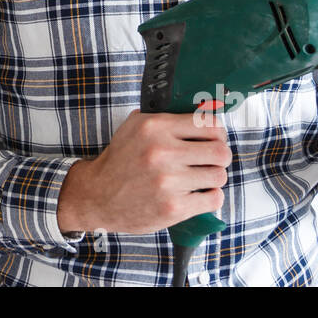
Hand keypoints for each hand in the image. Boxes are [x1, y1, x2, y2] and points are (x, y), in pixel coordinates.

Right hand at [56, 109, 231, 234]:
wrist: (97, 195)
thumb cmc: (120, 161)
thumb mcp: (134, 127)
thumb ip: (165, 117)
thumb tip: (202, 109)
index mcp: (154, 127)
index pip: (208, 124)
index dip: (217, 132)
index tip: (214, 138)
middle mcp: (162, 152)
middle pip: (220, 151)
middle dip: (219, 156)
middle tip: (210, 160)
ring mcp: (168, 181)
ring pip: (219, 176)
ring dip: (213, 178)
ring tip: (200, 178)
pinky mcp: (173, 207)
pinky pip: (213, 199)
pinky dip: (209, 197)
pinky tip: (197, 194)